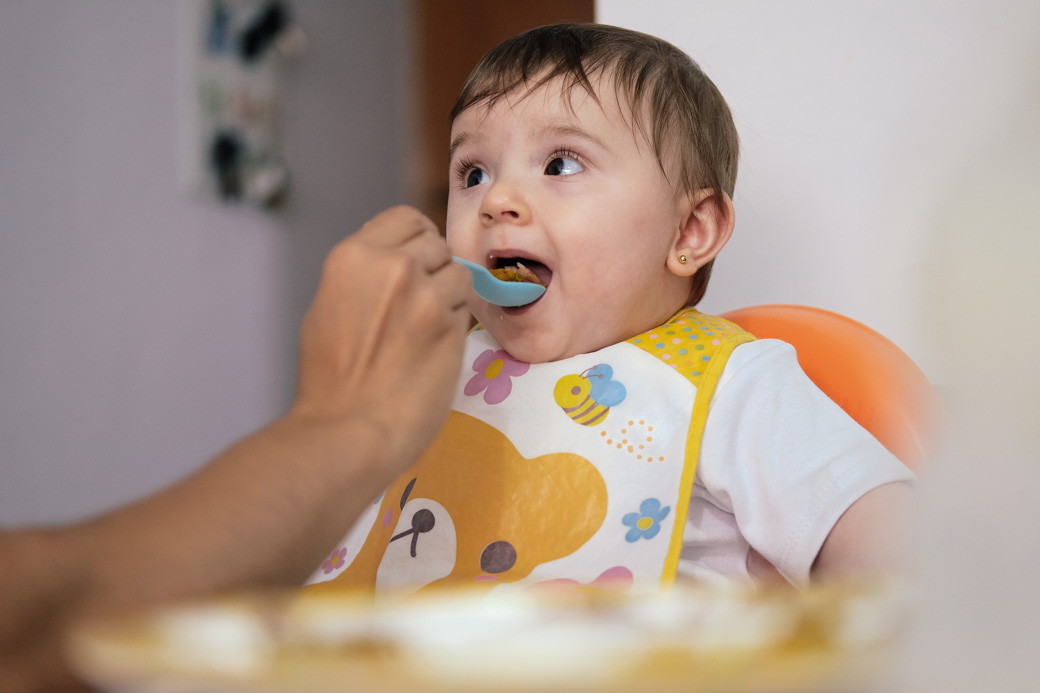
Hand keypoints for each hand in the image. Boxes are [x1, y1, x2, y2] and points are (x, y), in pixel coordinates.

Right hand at [290, 206, 470, 471]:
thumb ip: (366, 275)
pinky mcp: (453, 327)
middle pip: (437, 244)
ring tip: (423, 332)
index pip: (406, 219)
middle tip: (418, 305)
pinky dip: (455, 326)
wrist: (349, 430)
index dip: (415, 241)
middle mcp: (394, 266)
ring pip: (459, 276)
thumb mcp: (331, 305)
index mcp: (355, 255)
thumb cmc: (330, 379)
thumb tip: (396, 259)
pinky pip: (465, 312)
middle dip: (434, 269)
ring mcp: (428, 295)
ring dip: (449, 298)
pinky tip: (432, 353)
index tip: (415, 262)